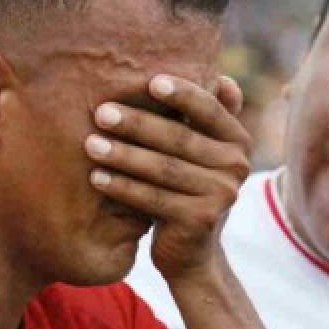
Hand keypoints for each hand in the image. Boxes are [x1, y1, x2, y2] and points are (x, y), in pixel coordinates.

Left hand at [85, 74, 250, 281]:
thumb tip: (221, 76)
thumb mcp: (201, 150)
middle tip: (101, 112)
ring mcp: (222, 195)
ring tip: (90, 143)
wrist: (191, 252)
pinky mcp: (202, 220)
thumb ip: (208, 116)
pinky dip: (122, 187)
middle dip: (137, 123)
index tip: (149, 81)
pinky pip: (154, 198)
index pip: (209, 109)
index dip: (182, 94)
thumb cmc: (187, 187)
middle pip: (180, 139)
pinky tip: (96, 177)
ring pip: (163, 169)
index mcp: (238, 140)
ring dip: (123, 154)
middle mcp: (237, 165)